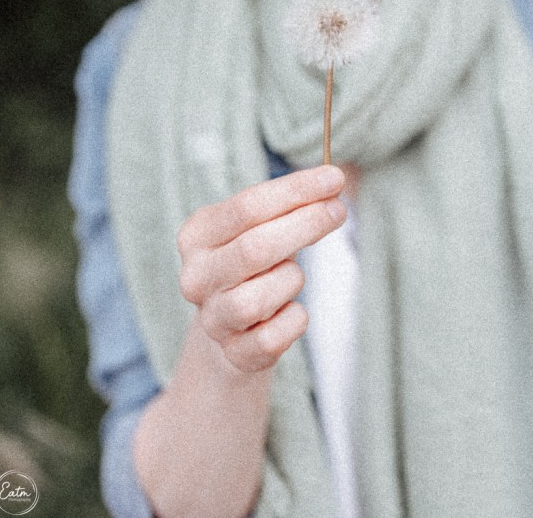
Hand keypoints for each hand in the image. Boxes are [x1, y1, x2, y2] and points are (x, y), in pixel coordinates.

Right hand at [177, 166, 345, 372]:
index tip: (333, 178)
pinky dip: (293, 320)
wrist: (233, 327)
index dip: (295, 190)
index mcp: (196, 235)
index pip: (247, 206)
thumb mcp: (260, 226)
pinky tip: (290, 310)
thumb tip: (331, 181)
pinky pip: (275, 337)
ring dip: (292, 280)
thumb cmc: (254, 262)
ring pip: (262, 297)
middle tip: (337, 211)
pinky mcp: (234, 354)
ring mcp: (212, 319)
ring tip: (291, 276)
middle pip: (255, 247)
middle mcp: (195, 277)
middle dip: (305, 225)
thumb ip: (289, 204)